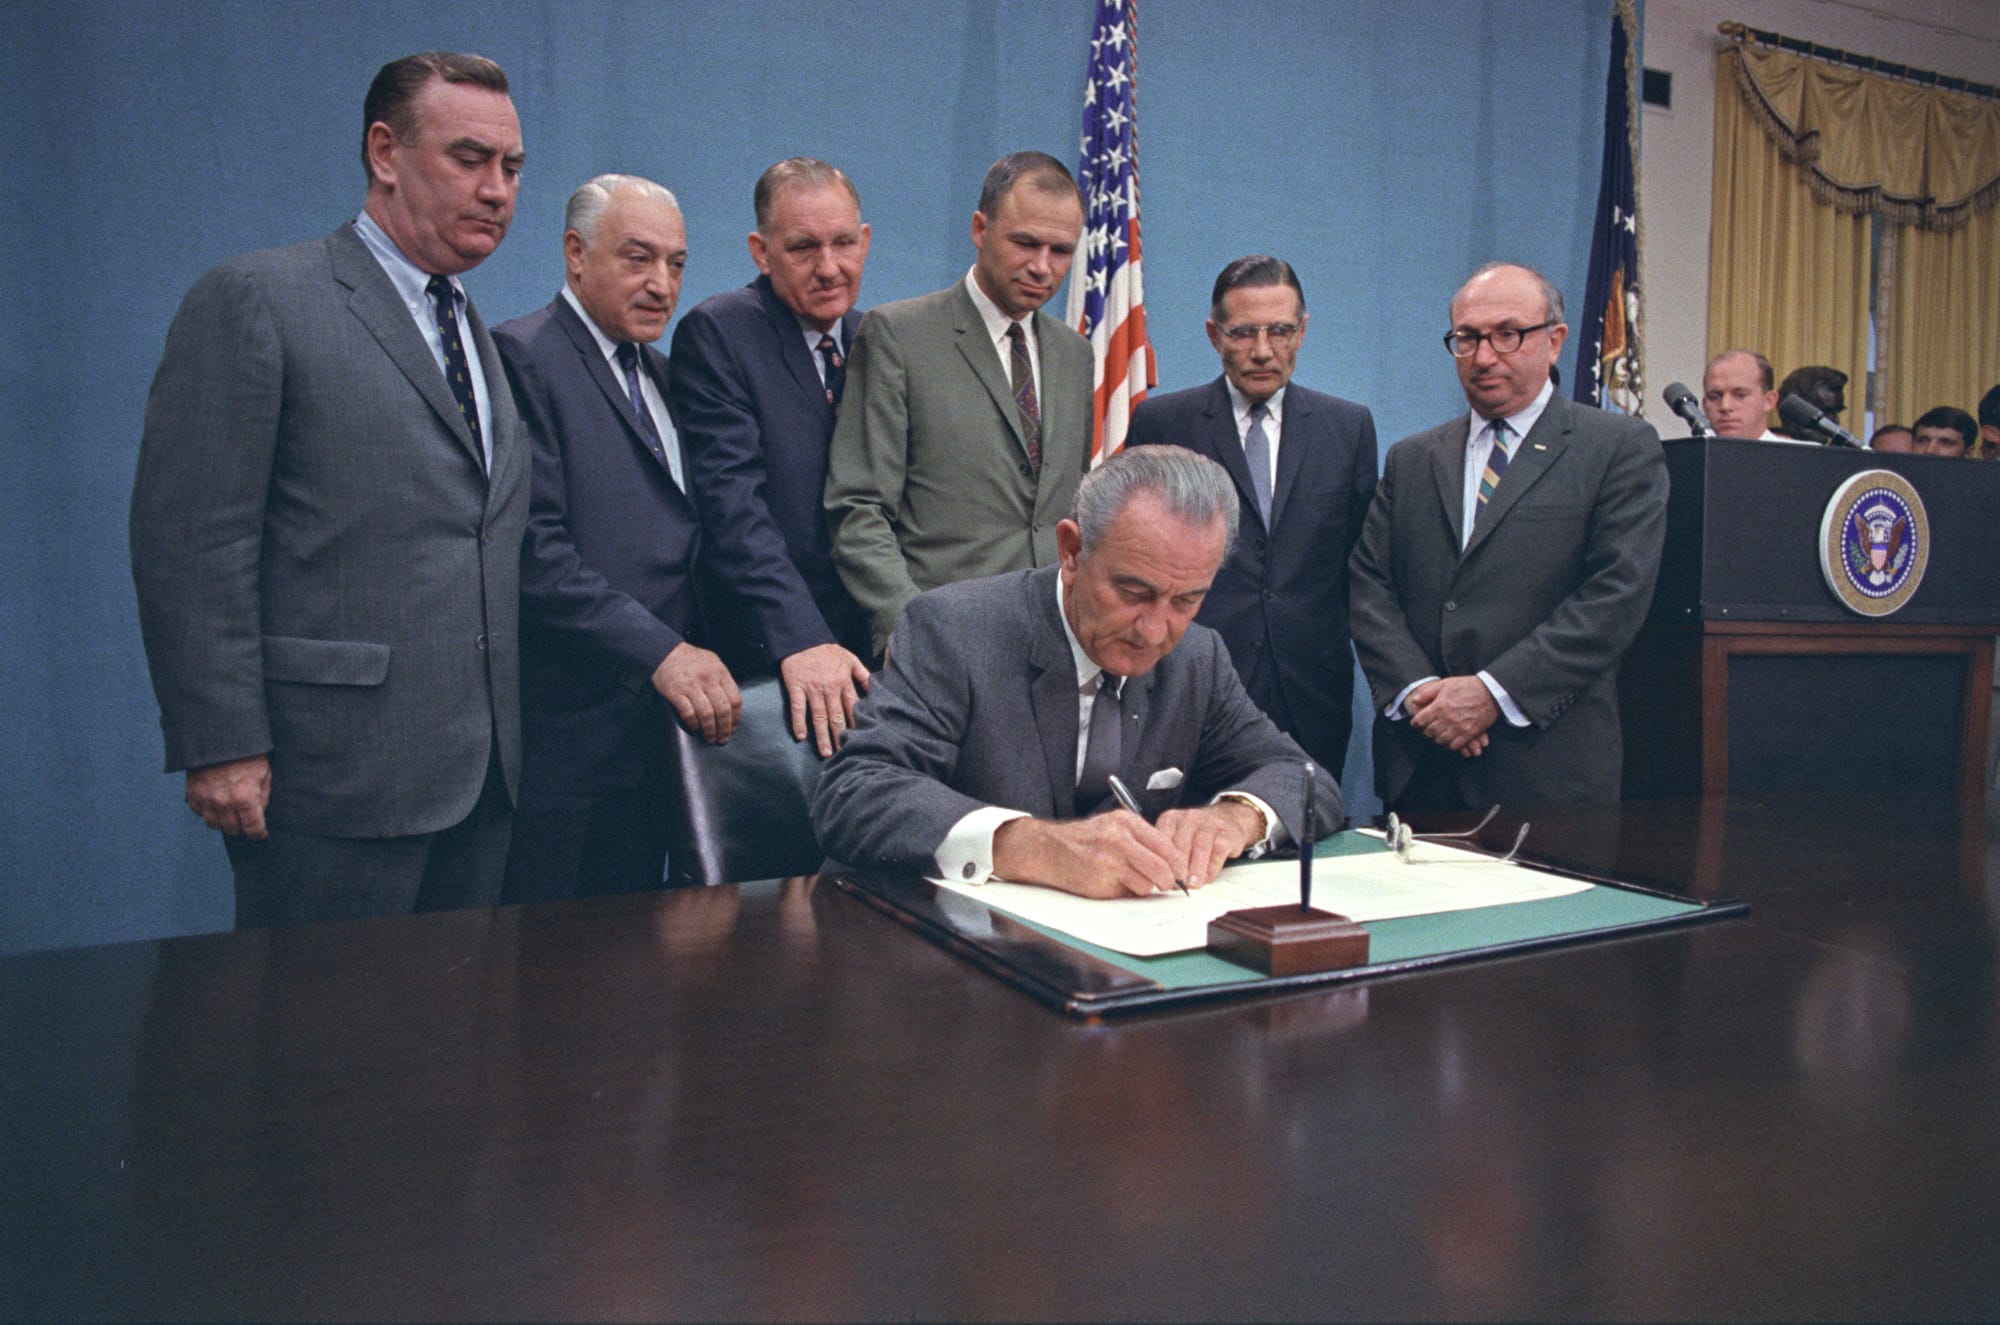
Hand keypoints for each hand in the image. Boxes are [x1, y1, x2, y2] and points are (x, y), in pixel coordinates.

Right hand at [185, 754, 271, 839]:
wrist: (219, 738)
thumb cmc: (247, 754)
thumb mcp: (264, 774)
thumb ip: (263, 798)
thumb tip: (260, 815)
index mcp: (245, 798)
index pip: (253, 829)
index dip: (259, 834)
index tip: (260, 834)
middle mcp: (223, 802)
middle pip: (233, 830)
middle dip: (241, 827)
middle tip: (245, 818)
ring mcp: (205, 799)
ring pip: (214, 825)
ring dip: (223, 822)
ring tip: (230, 811)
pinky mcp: (192, 794)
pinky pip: (199, 813)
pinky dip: (207, 811)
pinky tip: (215, 802)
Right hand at [651, 644, 741, 743]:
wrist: (665, 652)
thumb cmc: (691, 660)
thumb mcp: (713, 663)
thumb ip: (723, 680)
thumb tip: (732, 705)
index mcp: (720, 672)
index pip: (735, 700)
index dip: (735, 718)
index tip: (733, 728)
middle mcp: (708, 679)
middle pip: (722, 710)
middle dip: (724, 729)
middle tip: (722, 739)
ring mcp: (691, 686)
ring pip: (707, 715)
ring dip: (710, 731)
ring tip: (710, 738)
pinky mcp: (676, 692)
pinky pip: (688, 713)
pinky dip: (693, 724)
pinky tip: (695, 727)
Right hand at [779, 643, 870, 756]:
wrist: (802, 637)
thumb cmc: (827, 651)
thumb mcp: (850, 658)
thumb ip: (862, 675)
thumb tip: (875, 690)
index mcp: (844, 681)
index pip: (853, 707)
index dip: (857, 724)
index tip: (861, 740)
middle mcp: (829, 687)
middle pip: (837, 716)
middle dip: (841, 736)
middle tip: (844, 754)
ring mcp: (812, 688)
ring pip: (819, 716)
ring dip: (822, 736)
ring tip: (826, 753)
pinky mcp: (796, 687)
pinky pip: (797, 708)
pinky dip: (799, 722)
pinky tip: (800, 736)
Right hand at [992, 812, 1182, 897]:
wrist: (1048, 849)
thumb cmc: (1083, 839)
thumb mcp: (1113, 825)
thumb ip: (1141, 839)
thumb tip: (1171, 862)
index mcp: (1126, 822)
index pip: (1166, 845)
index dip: (1177, 863)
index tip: (1179, 872)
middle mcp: (1120, 840)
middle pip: (1162, 868)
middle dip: (1168, 881)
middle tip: (1168, 885)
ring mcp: (1110, 862)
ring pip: (1147, 885)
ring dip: (1144, 888)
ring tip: (1128, 880)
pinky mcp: (1101, 883)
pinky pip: (1127, 894)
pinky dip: (1126, 893)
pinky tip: (1112, 883)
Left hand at [1157, 800, 1264, 886]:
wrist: (1228, 819)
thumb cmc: (1197, 835)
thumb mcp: (1177, 838)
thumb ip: (1169, 856)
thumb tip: (1165, 882)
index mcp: (1171, 818)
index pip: (1162, 841)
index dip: (1163, 863)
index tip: (1162, 879)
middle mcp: (1189, 818)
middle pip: (1180, 845)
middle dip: (1178, 868)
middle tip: (1176, 885)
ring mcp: (1209, 824)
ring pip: (1200, 848)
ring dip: (1195, 870)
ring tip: (1191, 885)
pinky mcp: (1227, 834)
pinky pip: (1218, 852)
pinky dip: (1211, 868)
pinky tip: (1206, 879)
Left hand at [1407, 674, 1497, 754]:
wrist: (1490, 692)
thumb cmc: (1467, 686)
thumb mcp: (1445, 684)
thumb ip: (1427, 692)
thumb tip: (1414, 700)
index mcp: (1439, 706)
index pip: (1420, 721)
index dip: (1416, 723)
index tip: (1416, 723)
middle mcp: (1447, 718)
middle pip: (1429, 732)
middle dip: (1425, 732)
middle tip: (1426, 730)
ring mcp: (1459, 727)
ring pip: (1440, 740)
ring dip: (1436, 740)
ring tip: (1436, 736)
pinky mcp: (1469, 733)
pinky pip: (1455, 746)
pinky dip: (1449, 746)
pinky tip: (1447, 743)